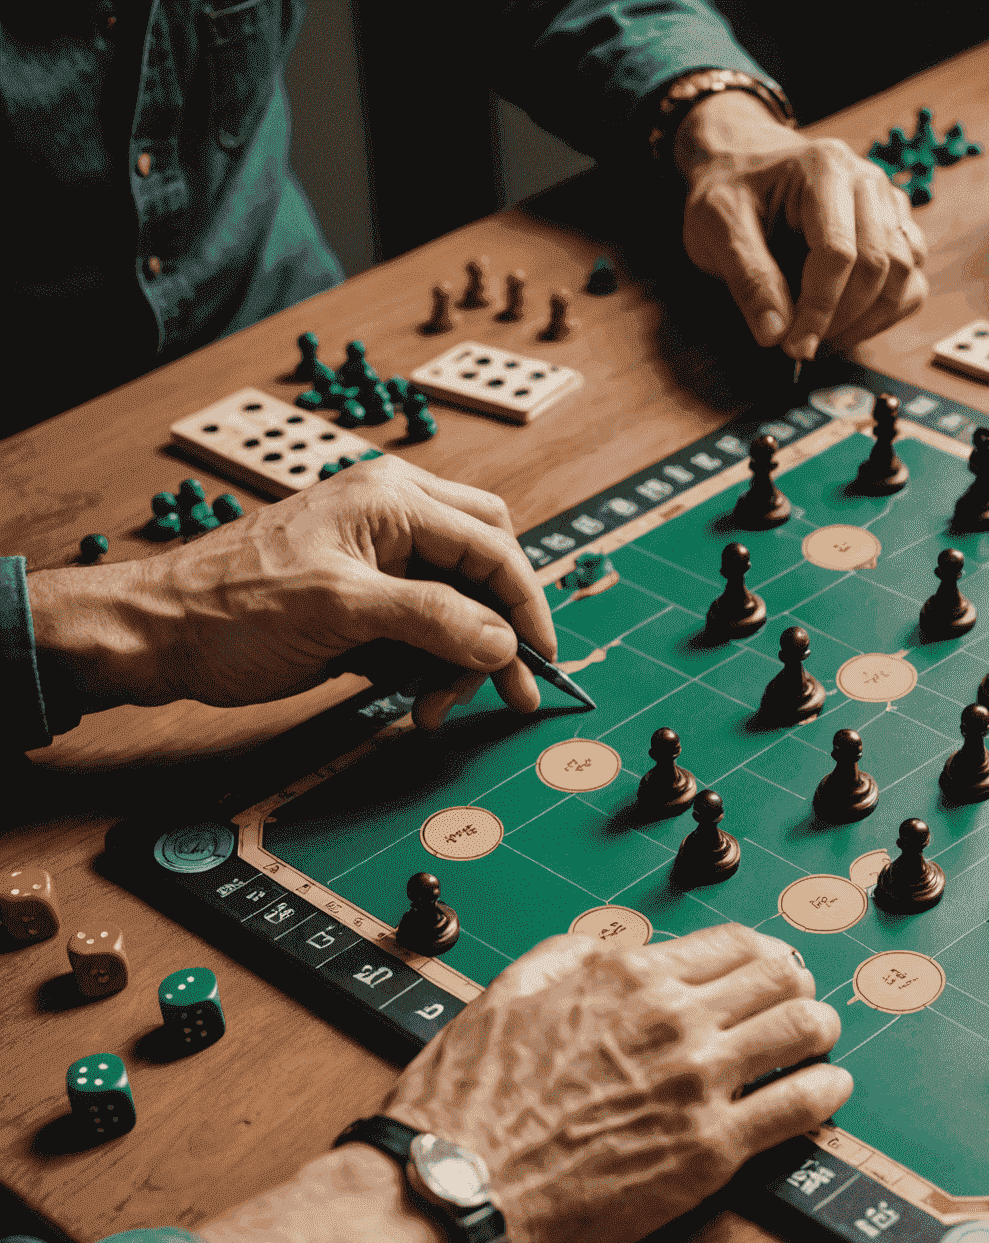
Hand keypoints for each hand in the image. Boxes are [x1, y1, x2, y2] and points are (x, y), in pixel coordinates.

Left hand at [27, 456, 553, 730]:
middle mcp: (394, 524)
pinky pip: (423, 634)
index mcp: (394, 502)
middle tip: (509, 688)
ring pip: (459, 609)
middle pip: (485, 571)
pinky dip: (429, 669)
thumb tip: (503, 641)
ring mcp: (379, 565)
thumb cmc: (233, 607)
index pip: (493, 546)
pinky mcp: (364, 606)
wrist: (159, 636)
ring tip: (436, 705)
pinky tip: (416, 699)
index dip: (525, 604)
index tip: (541, 657)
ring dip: (461, 661)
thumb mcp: (342, 609)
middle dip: (499, 632)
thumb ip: (433, 619)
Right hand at [384, 923, 849, 1242]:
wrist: (454, 1190)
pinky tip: (828, 1090)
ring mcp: (698, 1083)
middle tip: (798, 1000)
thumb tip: (608, 950)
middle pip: (780, 977)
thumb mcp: (507, 992)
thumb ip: (568, 958)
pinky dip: (826, 1091)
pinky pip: (801, 1107)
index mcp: (627, 976)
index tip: (770, 966)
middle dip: (795, 984)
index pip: (731, 944)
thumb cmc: (468, 1100)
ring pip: (804, 1030)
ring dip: (819, 1029)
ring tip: (818, 1042)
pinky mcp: (711, 1152)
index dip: (760, 953)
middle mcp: (673, 1018)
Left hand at [675, 89, 927, 361]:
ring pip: (904, 277)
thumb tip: (774, 335)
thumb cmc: (730, 190)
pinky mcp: (896, 231)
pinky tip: (846, 325)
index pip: (839, 251)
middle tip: (802, 345)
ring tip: (822, 337)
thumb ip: (747, 277)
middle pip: (880, 266)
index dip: (819, 308)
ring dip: (867, 321)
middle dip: (842, 318)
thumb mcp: (718, 225)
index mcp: (825, 169)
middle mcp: (867, 182)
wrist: (743, 164)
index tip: (793, 346)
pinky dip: (884, 316)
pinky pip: (911, 283)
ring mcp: (888, 206)